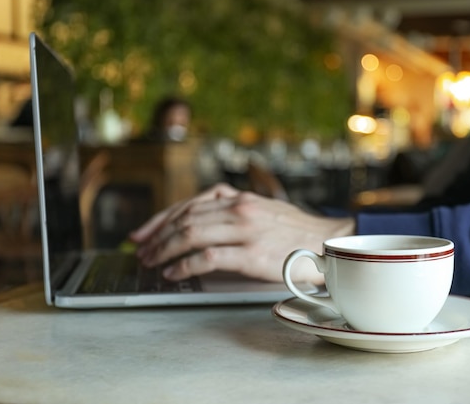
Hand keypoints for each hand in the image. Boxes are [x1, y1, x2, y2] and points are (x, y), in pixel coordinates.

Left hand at [129, 183, 354, 283]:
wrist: (327, 243)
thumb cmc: (294, 230)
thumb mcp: (262, 207)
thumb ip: (232, 207)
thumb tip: (198, 219)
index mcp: (239, 198)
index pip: (188, 204)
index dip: (160, 219)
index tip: (143, 233)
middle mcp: (239, 209)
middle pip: (185, 218)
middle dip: (157, 236)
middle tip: (142, 251)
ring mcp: (246, 231)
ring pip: (192, 233)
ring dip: (165, 249)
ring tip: (151, 262)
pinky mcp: (252, 254)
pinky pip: (208, 257)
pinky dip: (185, 264)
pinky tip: (174, 271)